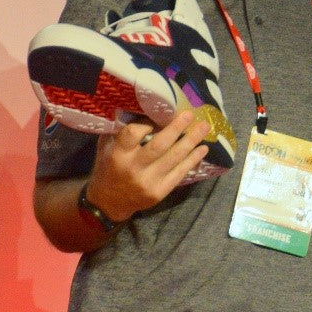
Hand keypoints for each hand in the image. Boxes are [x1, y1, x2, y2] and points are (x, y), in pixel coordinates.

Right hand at [85, 110, 212, 220]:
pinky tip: (202, 149)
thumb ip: (120, 131)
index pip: (133, 133)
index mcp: (118, 155)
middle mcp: (133, 168)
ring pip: (174, 159)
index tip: (156, 117)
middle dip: (177, 128)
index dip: (146, 124)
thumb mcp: (106, 147)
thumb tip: (143, 109)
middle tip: (190, 114)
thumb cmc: (108, 167)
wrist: (109, 202)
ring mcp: (148, 182)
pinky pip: (179, 173)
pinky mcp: (159, 192)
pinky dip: (192, 159)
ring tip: (204, 127)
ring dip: (191, 141)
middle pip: (159, 146)